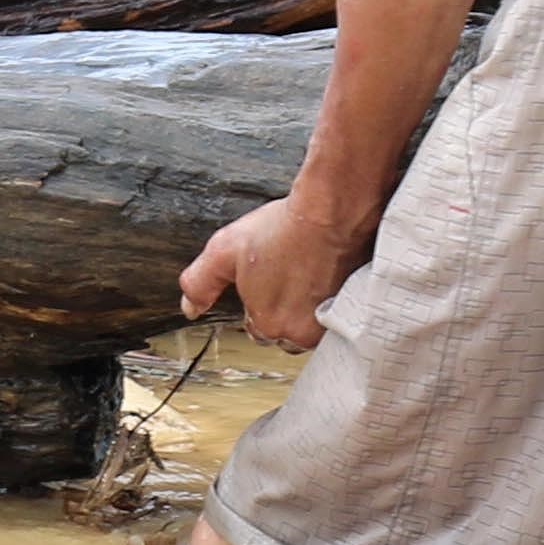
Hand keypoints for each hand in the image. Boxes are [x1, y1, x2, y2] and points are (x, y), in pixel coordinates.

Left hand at [178, 191, 363, 353]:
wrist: (333, 211)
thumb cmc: (285, 228)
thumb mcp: (224, 249)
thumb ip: (200, 283)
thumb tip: (188, 308)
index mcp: (268, 323)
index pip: (257, 328)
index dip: (258, 303)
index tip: (266, 280)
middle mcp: (301, 333)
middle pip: (286, 331)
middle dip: (284, 310)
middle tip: (287, 275)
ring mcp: (331, 324)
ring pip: (313, 327)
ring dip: (309, 309)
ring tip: (307, 275)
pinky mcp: (355, 311)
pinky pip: (339, 317)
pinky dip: (333, 303)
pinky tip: (329, 278)